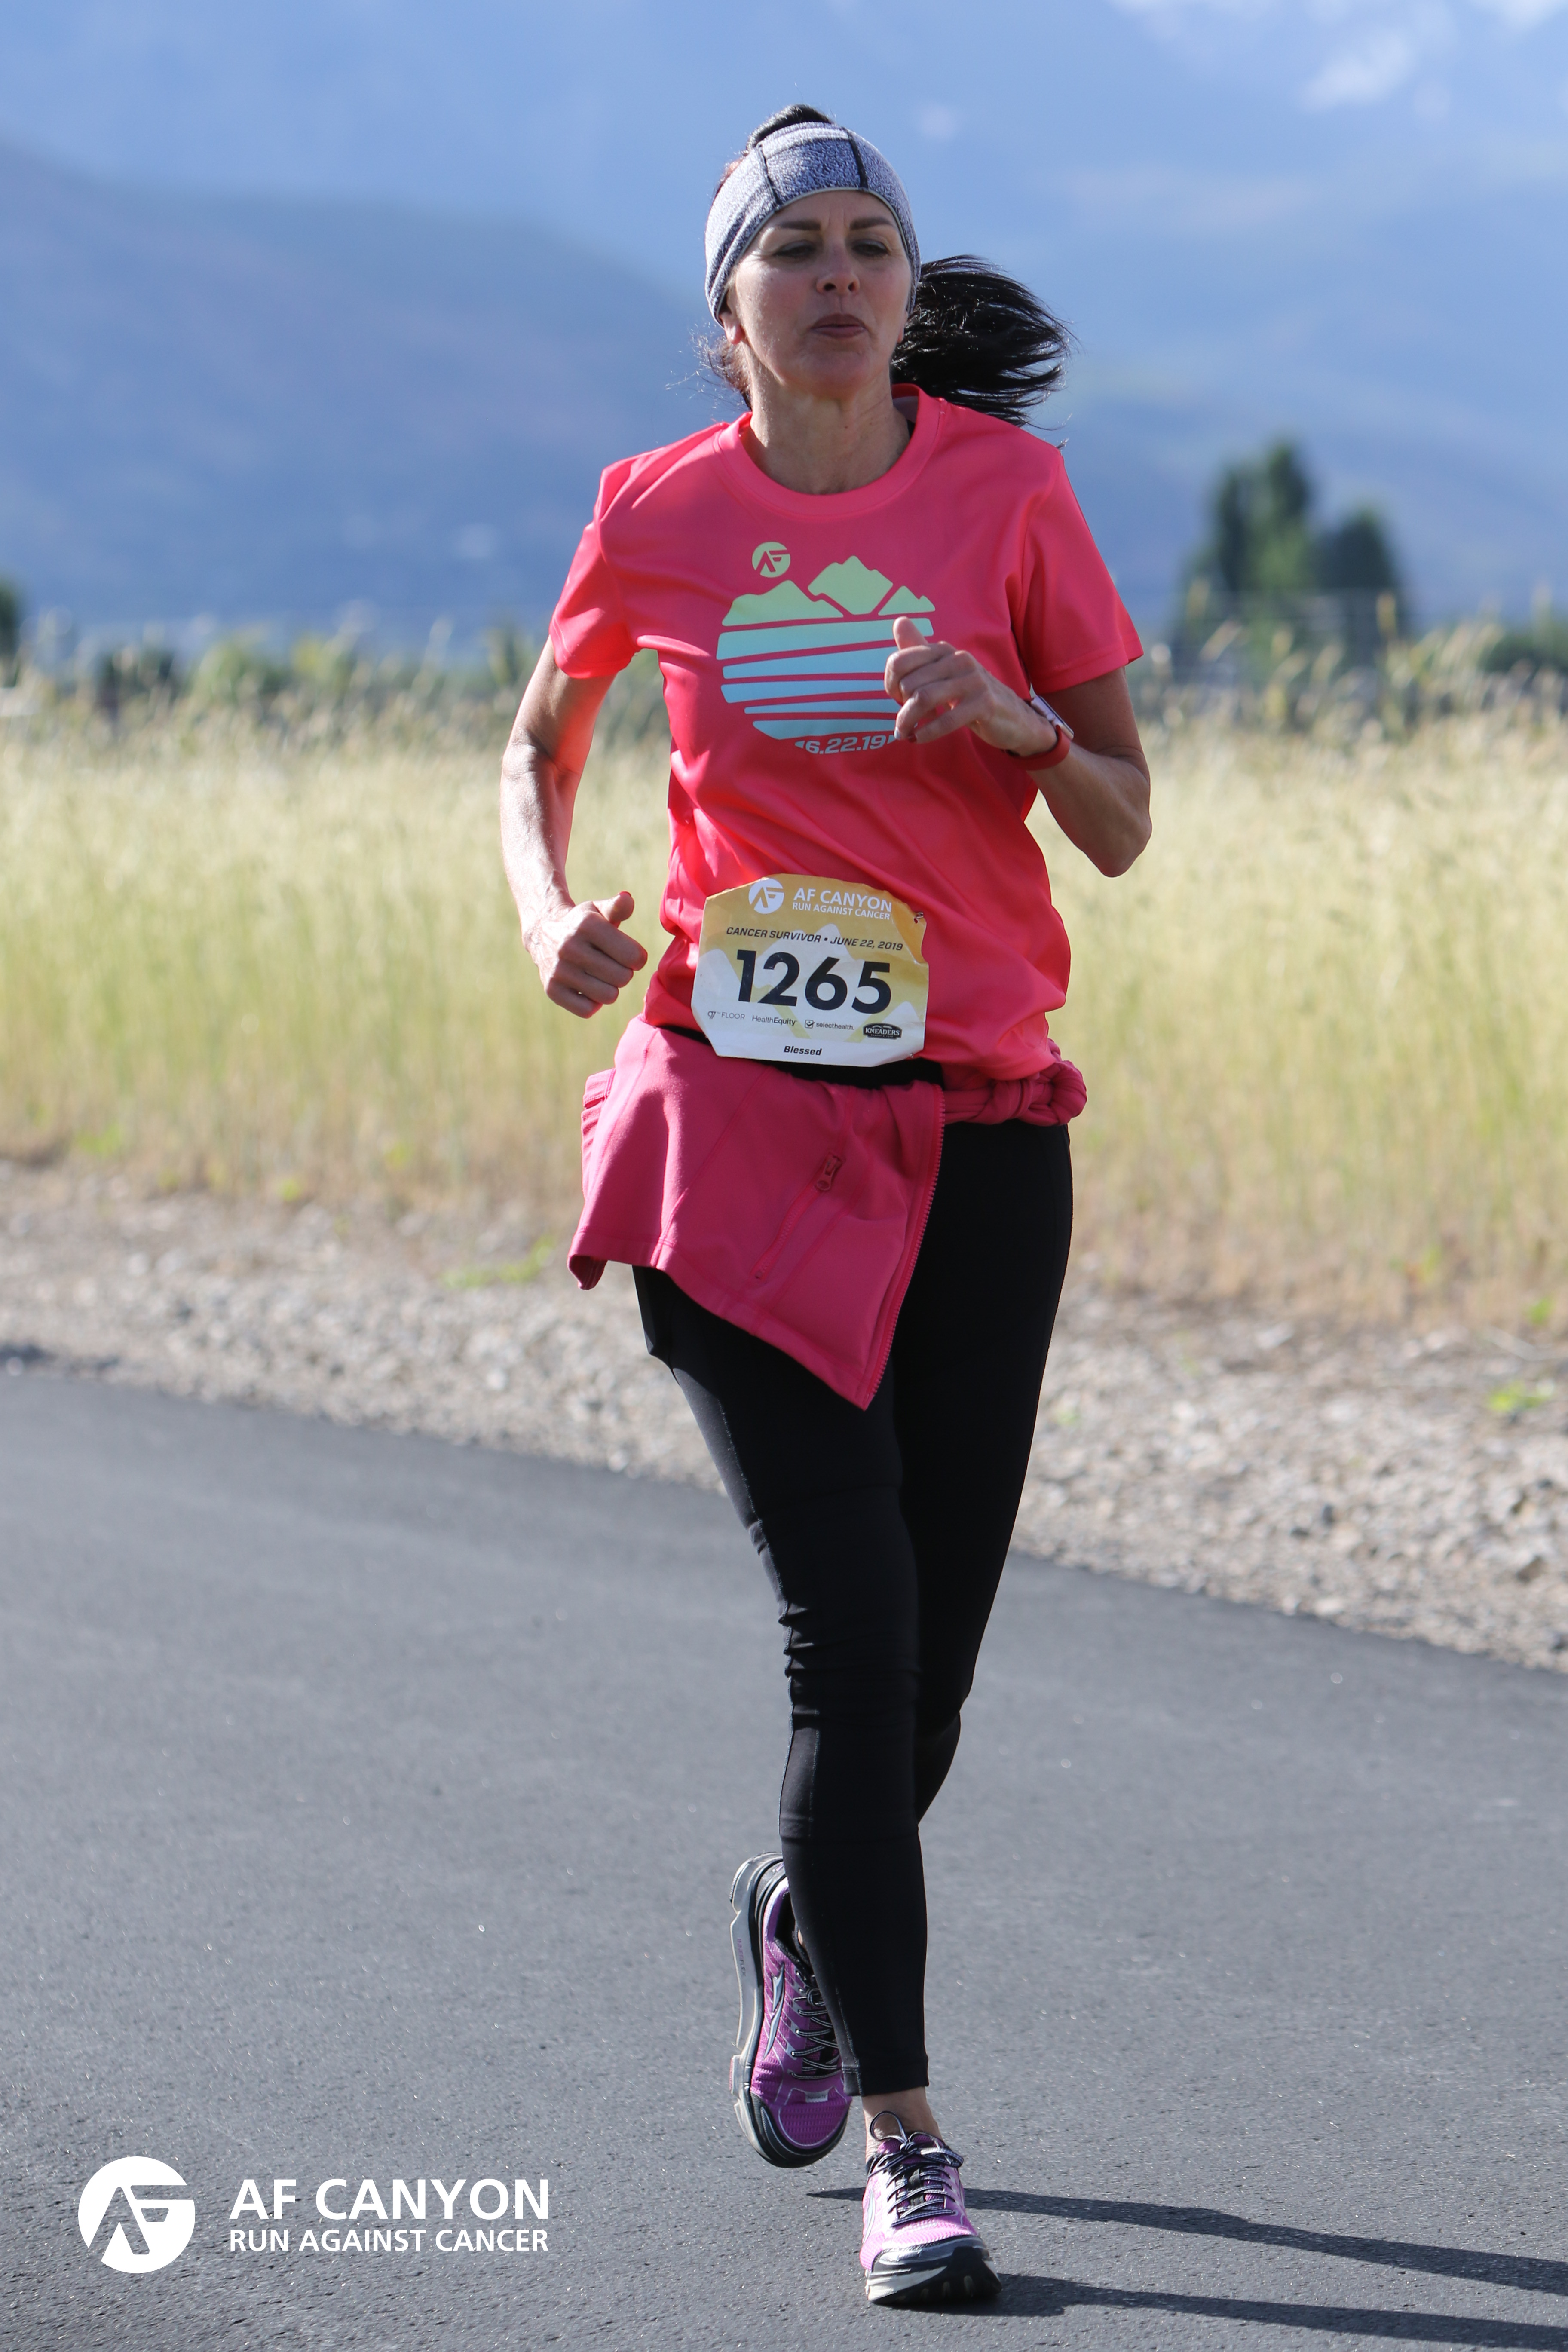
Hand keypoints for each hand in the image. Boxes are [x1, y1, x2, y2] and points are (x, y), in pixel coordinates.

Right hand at [526, 889, 647, 1017]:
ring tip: (601, 976)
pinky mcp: (551, 990)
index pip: (634, 957)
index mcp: (587, 925)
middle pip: (623, 978)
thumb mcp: (598, 910)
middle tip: (612, 965)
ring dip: (610, 988)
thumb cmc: (582, 923)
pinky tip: (587, 987)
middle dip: (623, 972)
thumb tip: (626, 899)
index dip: (637, 957)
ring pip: (608, 996)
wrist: (543, 933)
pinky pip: (588, 1010)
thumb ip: (618, 906)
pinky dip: (592, 1002)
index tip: (628, 954)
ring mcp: (559, 970)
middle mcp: (570, 947)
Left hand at [883, 615, 1056, 757]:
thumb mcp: (944, 673)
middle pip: (909, 683)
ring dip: (908, 722)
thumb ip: (920, 651)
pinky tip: (919, 738)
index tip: (896, 700)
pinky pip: (946, 719)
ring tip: (906, 733)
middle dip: (900, 708)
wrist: (1013, 717)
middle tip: (903, 723)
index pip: (899, 661)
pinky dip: (927, 732)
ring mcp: (973, 680)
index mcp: (944, 651)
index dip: (889, 684)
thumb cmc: (971, 696)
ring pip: (923, 699)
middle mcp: (958, 659)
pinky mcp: (984, 703)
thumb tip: (899, 621)